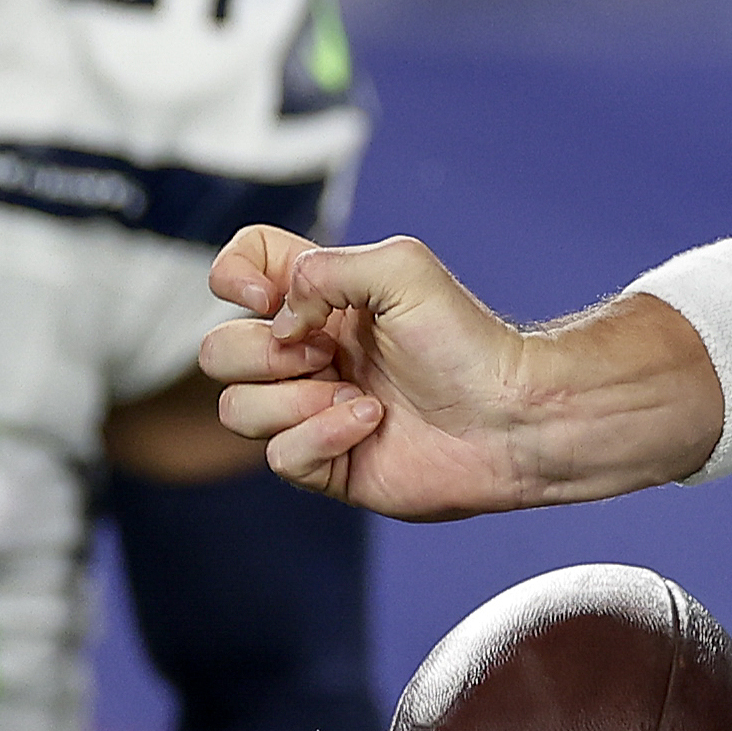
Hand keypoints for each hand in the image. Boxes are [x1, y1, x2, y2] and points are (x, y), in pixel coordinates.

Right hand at [198, 229, 664, 518]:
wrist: (513, 415)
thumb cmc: (468, 341)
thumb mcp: (401, 268)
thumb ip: (322, 270)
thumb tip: (277, 321)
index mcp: (320, 300)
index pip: (238, 270)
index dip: (234, 276)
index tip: (268, 295)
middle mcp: (308, 354)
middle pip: (218, 351)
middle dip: (266, 354)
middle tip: (331, 355)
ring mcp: (311, 410)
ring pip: (236, 409)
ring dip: (297, 402)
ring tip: (363, 397)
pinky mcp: (324, 462)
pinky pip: (277, 456)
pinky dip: (322, 437)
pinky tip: (372, 424)